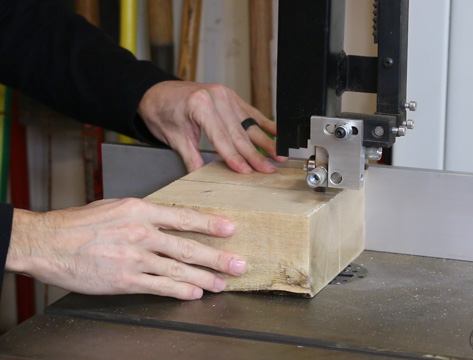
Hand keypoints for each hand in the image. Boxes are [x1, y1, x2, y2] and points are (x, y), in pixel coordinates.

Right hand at [6, 198, 245, 299]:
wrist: (47, 242)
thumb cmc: (78, 224)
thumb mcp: (116, 207)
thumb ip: (145, 214)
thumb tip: (169, 220)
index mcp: (140, 211)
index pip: (184, 218)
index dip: (211, 225)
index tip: (230, 230)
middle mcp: (141, 233)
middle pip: (188, 247)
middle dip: (218, 258)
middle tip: (238, 264)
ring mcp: (134, 258)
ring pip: (178, 269)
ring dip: (204, 279)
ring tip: (221, 283)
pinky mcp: (125, 280)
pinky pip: (159, 287)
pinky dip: (179, 291)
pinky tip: (193, 294)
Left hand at [138, 81, 286, 173]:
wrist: (154, 92)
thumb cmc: (162, 111)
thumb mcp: (174, 138)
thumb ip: (191, 158)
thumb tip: (202, 178)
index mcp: (200, 105)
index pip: (222, 138)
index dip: (234, 157)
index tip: (247, 171)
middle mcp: (216, 97)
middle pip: (238, 133)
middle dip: (254, 154)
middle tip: (267, 169)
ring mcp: (226, 95)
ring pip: (248, 124)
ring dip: (265, 142)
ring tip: (278, 156)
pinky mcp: (231, 96)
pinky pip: (251, 113)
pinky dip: (264, 124)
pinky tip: (277, 133)